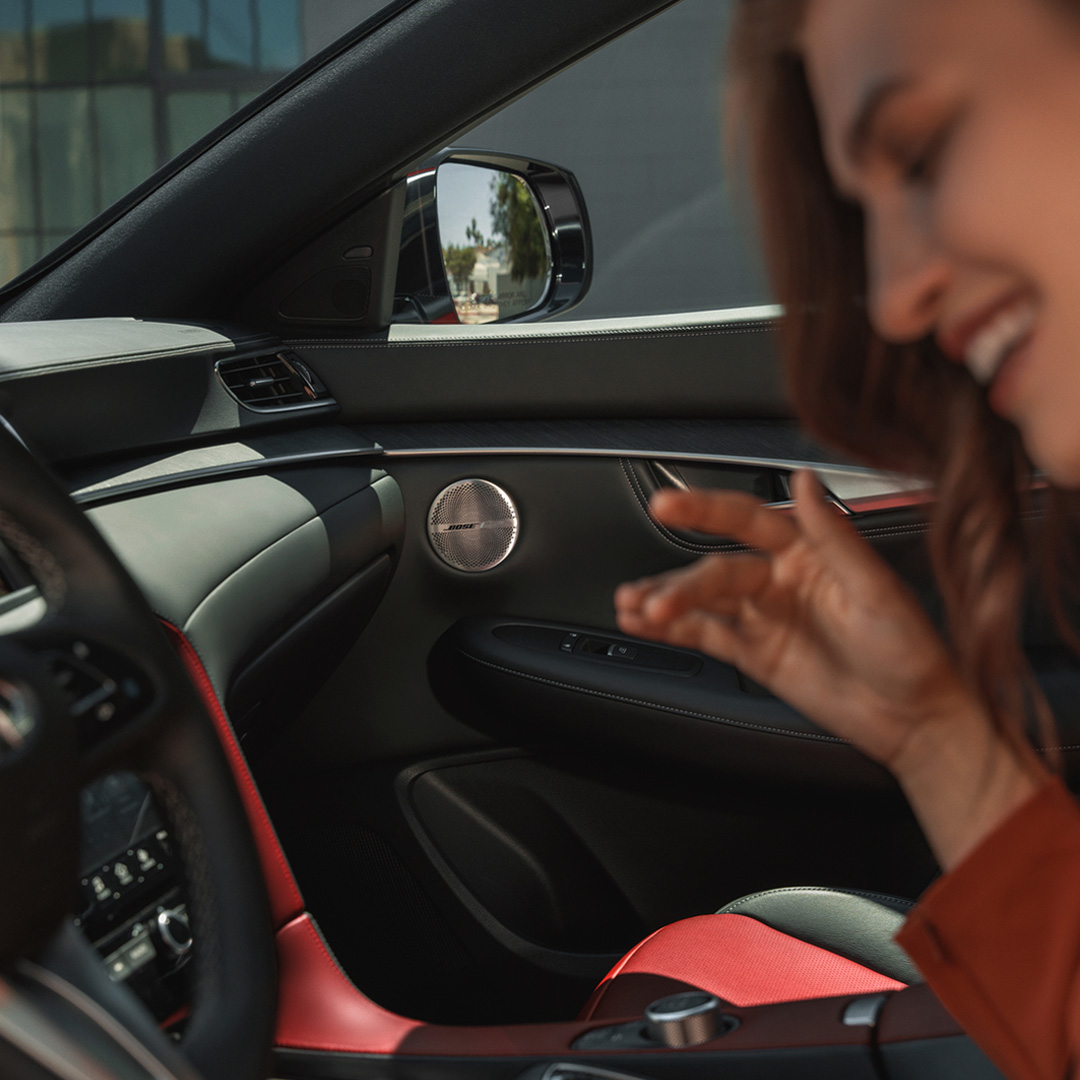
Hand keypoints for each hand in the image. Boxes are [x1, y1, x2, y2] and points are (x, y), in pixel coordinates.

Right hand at [614, 470, 974, 771]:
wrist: (914, 720)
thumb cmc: (910, 651)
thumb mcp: (876, 589)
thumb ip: (833, 535)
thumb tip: (805, 480)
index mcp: (808, 553)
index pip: (746, 520)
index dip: (705, 510)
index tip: (669, 504)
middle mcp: (780, 579)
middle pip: (715, 570)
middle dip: (679, 583)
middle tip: (652, 598)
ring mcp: (765, 617)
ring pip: (702, 600)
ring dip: (665, 600)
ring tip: (631, 606)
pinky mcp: (756, 654)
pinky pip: (705, 635)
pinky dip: (672, 630)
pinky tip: (643, 624)